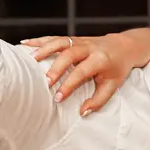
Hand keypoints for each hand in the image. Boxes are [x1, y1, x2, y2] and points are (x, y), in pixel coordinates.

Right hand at [26, 31, 149, 114]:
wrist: (124, 46)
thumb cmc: (117, 68)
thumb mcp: (113, 85)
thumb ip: (98, 100)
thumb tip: (82, 112)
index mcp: (100, 59)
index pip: (82, 72)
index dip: (69, 85)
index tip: (58, 97)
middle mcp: (89, 47)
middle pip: (69, 54)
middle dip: (55, 68)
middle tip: (44, 82)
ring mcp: (80, 41)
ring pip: (59, 42)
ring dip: (43, 49)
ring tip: (30, 60)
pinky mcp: (73, 38)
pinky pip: (54, 37)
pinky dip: (39, 40)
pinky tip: (25, 44)